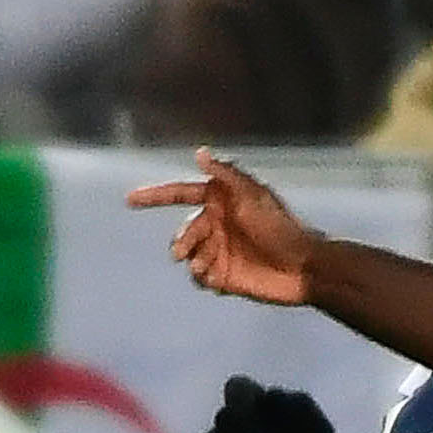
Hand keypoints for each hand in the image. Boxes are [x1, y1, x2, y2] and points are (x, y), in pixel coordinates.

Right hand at [126, 148, 319, 305]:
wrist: (302, 266)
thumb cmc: (280, 226)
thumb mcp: (253, 194)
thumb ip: (226, 174)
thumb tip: (200, 152)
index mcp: (219, 202)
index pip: (180, 194)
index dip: (154, 197)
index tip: (130, 200)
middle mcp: (217, 225)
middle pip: (184, 231)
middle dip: (181, 241)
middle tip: (182, 252)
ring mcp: (220, 251)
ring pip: (190, 256)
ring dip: (193, 261)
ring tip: (205, 268)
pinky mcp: (226, 277)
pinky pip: (201, 278)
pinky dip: (203, 278)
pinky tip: (217, 280)